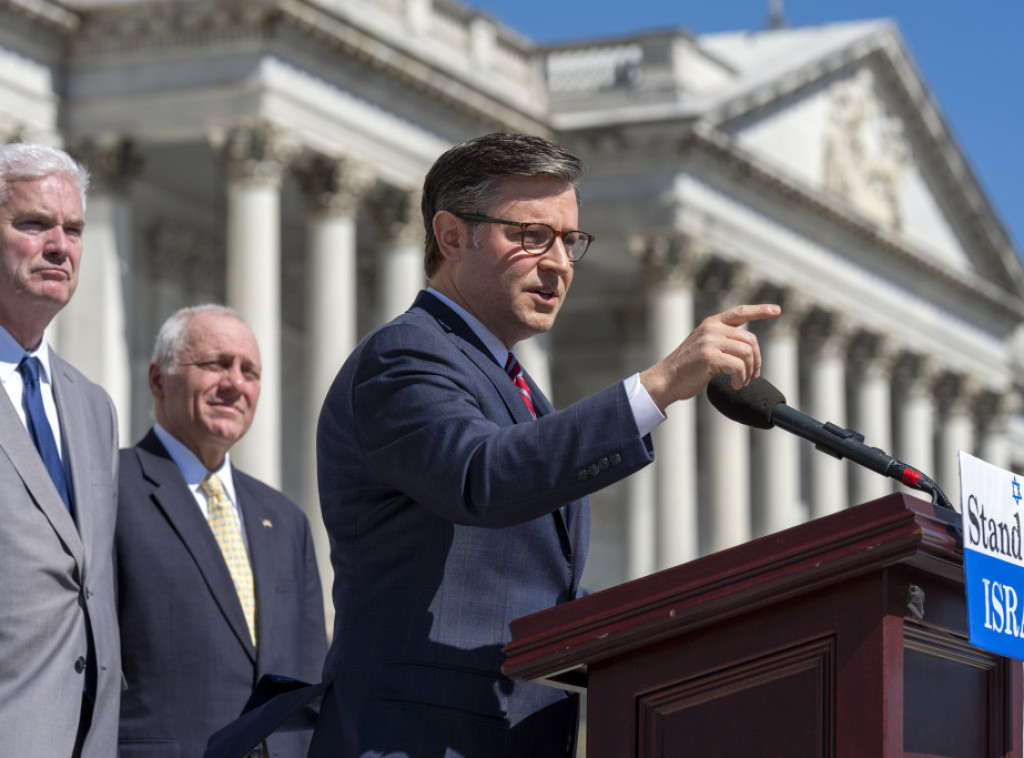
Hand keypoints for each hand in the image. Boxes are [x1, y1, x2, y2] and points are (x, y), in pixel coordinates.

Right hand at [639, 303, 780, 411]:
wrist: (665, 380)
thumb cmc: (686, 369)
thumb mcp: (704, 347)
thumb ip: (722, 341)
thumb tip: (749, 350)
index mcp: (711, 324)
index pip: (740, 312)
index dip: (760, 311)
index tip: (776, 311)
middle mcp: (711, 329)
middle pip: (750, 340)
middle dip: (756, 360)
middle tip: (752, 376)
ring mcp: (710, 341)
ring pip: (747, 353)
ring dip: (749, 372)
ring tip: (741, 382)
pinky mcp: (709, 357)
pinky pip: (738, 367)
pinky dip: (741, 379)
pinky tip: (735, 385)